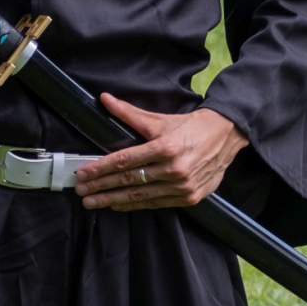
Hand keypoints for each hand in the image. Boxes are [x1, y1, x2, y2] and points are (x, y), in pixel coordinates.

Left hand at [73, 94, 246, 212]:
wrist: (225, 137)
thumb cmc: (190, 127)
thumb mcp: (160, 119)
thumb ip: (130, 113)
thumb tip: (105, 99)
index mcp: (165, 146)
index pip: (124, 161)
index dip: (100, 168)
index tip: (83, 173)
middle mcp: (174, 168)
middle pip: (128, 181)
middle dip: (101, 187)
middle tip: (81, 191)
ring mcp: (182, 186)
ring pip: (140, 196)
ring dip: (112, 200)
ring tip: (92, 202)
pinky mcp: (189, 198)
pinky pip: (155, 204)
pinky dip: (134, 206)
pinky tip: (117, 205)